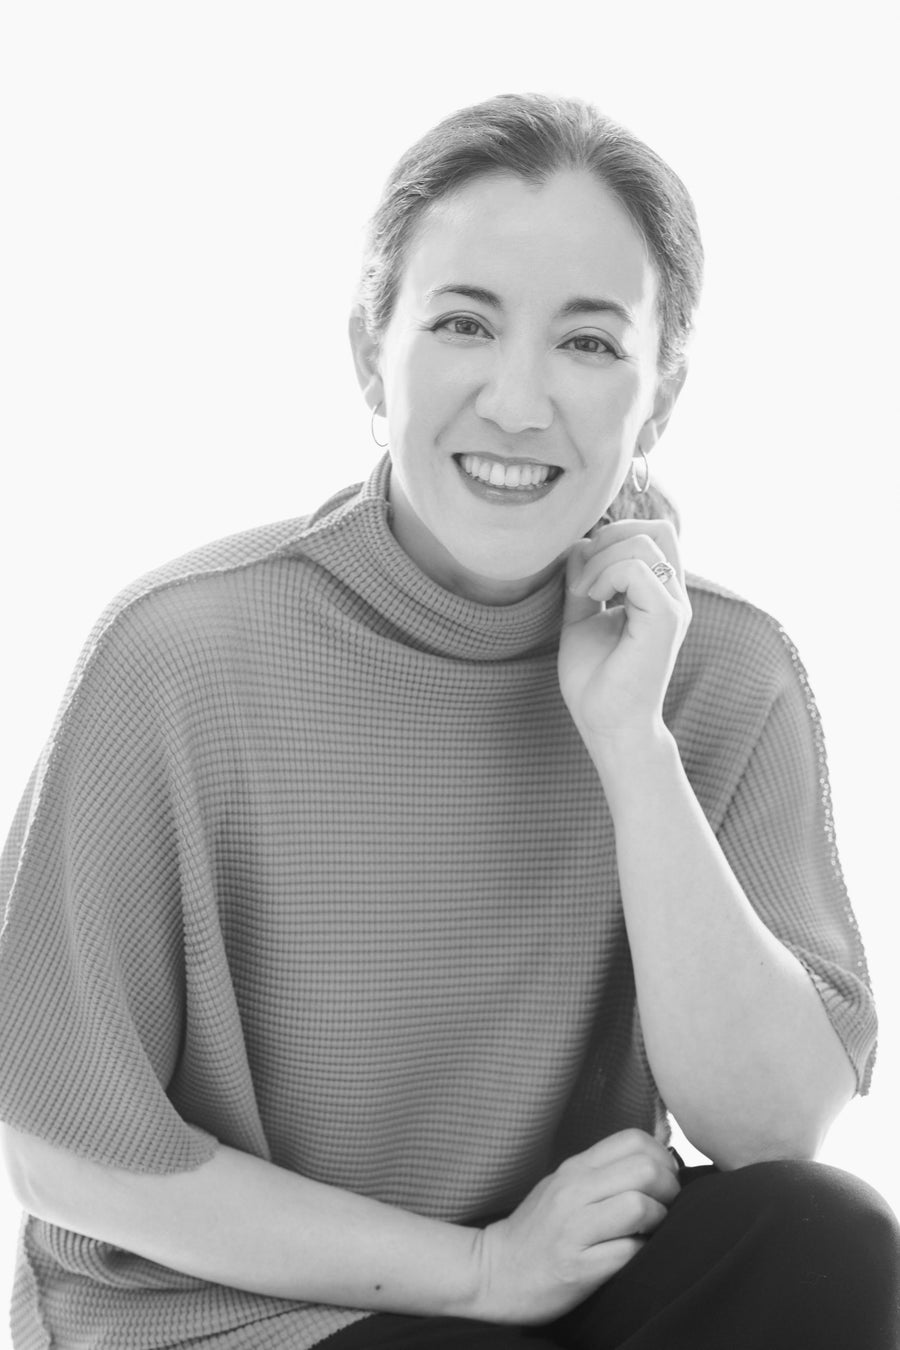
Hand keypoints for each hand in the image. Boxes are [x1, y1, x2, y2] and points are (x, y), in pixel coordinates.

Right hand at [470, 1129, 679, 1324]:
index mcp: (575, 1167)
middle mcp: (574, 1190)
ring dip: (658, 1222)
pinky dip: (641, 1254)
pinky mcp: (578, 1267)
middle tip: (664, 1208)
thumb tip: (656, 1160)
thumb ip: (603, 1171)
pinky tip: (631, 1257)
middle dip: (669, 1190)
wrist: (497, 1271)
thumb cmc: (539, 1229)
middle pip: (646, 1170)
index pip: (634, 1139)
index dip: (662, 1157)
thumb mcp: (564, 1185)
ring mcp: (574, 1228)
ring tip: (648, 1232)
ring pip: (640, 1206)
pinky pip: (629, 1252)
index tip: (663, 1179)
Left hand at [558, 520, 690, 754]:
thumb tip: (579, 543)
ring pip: (646, 540)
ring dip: (602, 558)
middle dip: (611, 536)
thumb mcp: (581, 619)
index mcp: (659, 593)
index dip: (613, 535)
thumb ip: (583, 580)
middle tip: (585, 574)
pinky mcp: (665, 619)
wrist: (607, 725)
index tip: (582, 573)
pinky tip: (591, 598)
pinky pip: (637, 568)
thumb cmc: (596, 680)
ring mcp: (673, 606)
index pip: (652, 534)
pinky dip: (606, 573)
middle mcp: (673, 596)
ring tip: (585, 591)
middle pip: (657, 528)